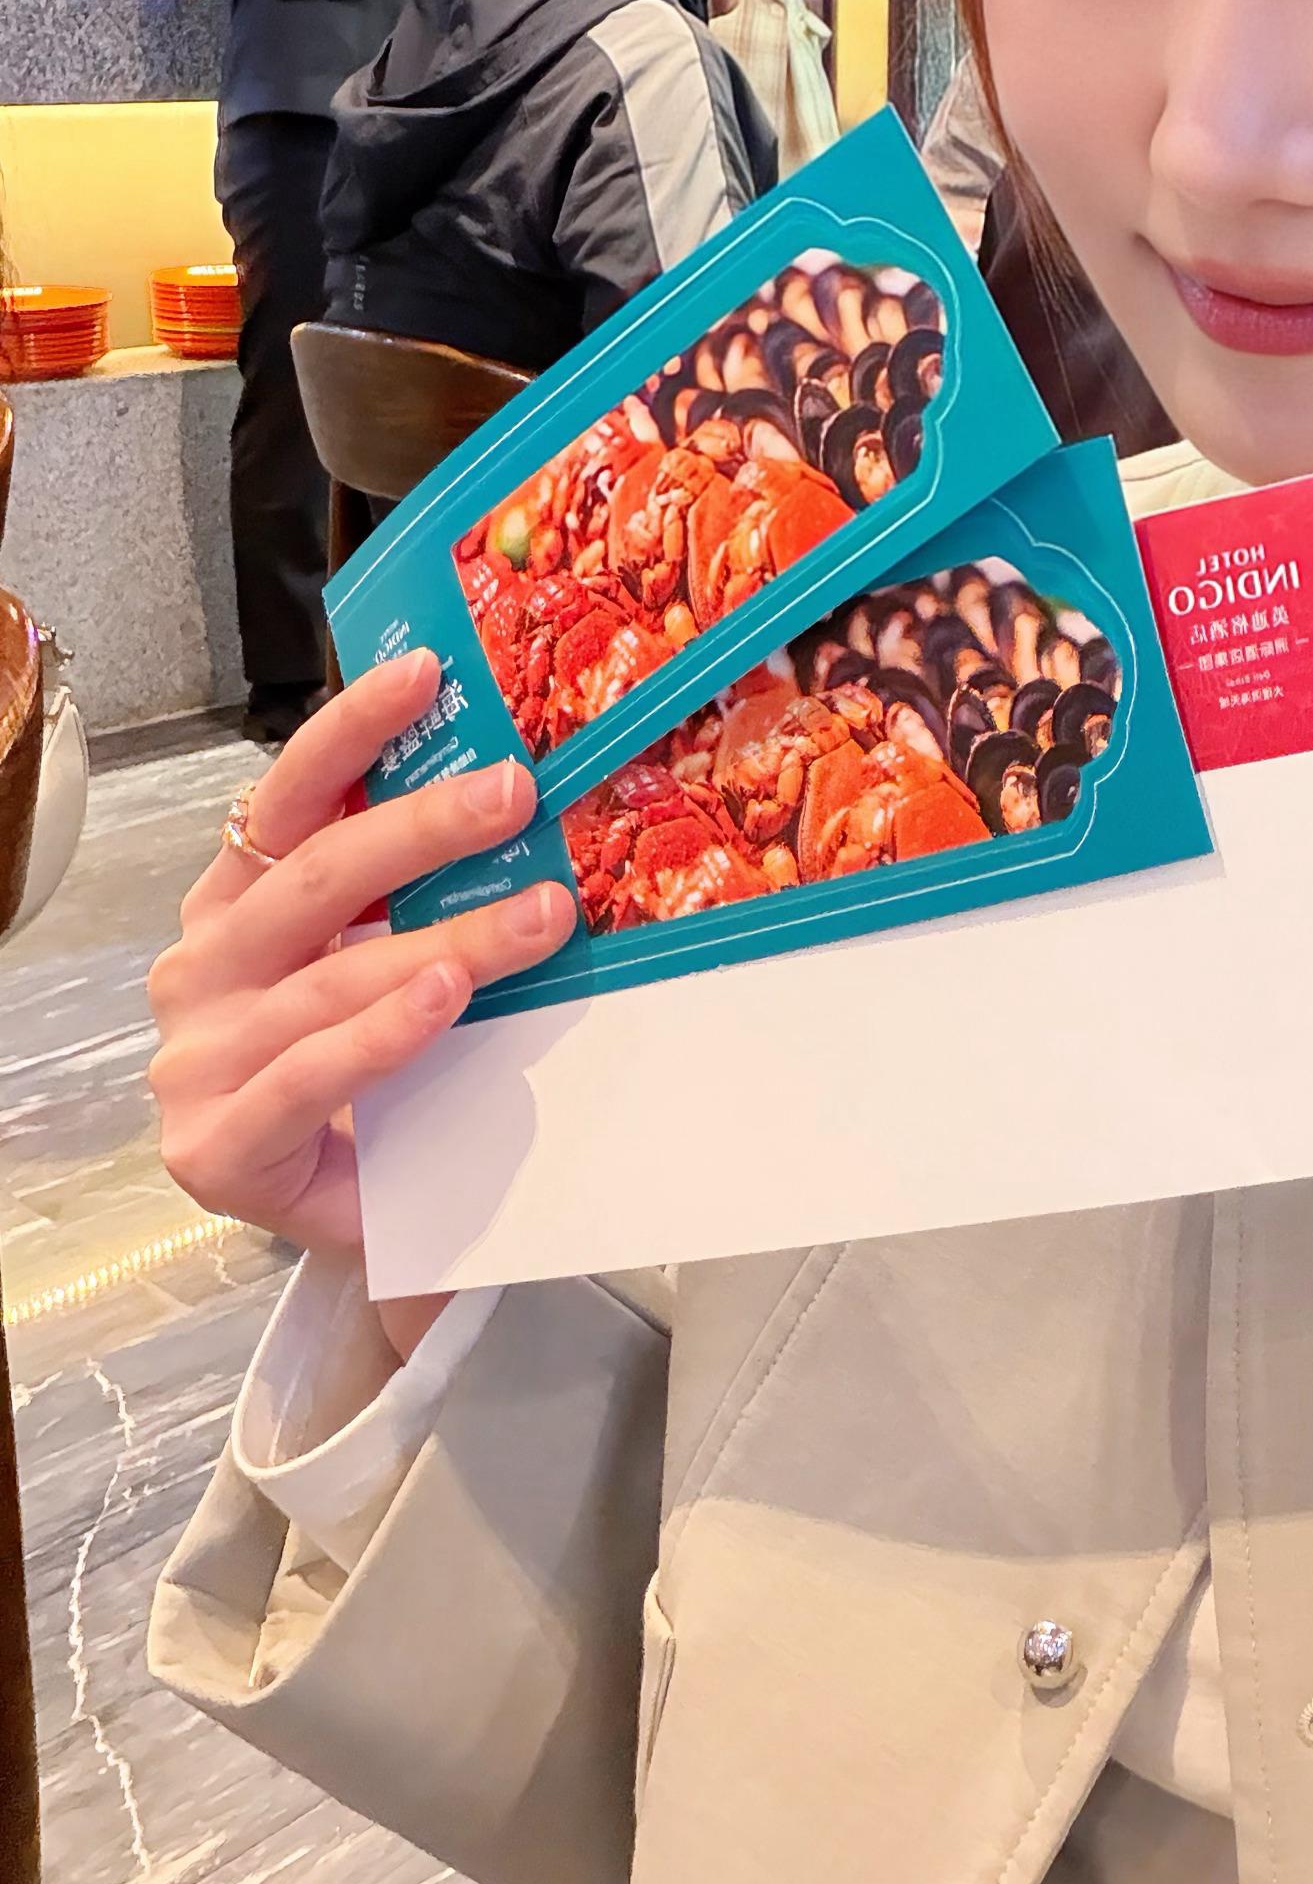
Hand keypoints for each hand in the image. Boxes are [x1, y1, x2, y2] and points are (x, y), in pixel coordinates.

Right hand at [146, 651, 574, 1348]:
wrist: (341, 1211)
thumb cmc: (366, 1065)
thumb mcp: (382, 954)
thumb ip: (414, 885)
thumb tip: (518, 781)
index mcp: (233, 904)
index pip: (289, 799)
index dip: (353, 730)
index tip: (428, 671)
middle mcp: (200, 968)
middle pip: (316, 876)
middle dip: (423, 825)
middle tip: (517, 790)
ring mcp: (198, 1059)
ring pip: (332, 978)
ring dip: (449, 940)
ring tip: (542, 912)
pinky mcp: (217, 1145)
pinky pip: (310, 1074)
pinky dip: (383, 1034)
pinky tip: (444, 1001)